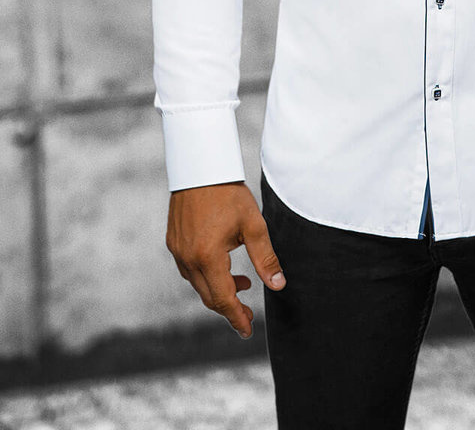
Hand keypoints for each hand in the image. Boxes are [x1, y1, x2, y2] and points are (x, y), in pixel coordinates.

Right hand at [165, 180, 285, 339]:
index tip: (247, 331)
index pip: (223, 299)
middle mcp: (188, 258)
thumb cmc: (229, 192)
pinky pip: (189, 269)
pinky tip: (223, 266)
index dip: (236, 317)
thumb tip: (278, 285)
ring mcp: (177, 250)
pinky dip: (207, 276)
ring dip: (219, 290)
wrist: (200, 166)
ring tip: (243, 284)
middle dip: (229, 308)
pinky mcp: (173, 242)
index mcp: (208, 257)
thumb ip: (265, 258)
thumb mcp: (253, 225)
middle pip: (209, 296)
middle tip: (248, 314)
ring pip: (198, 284)